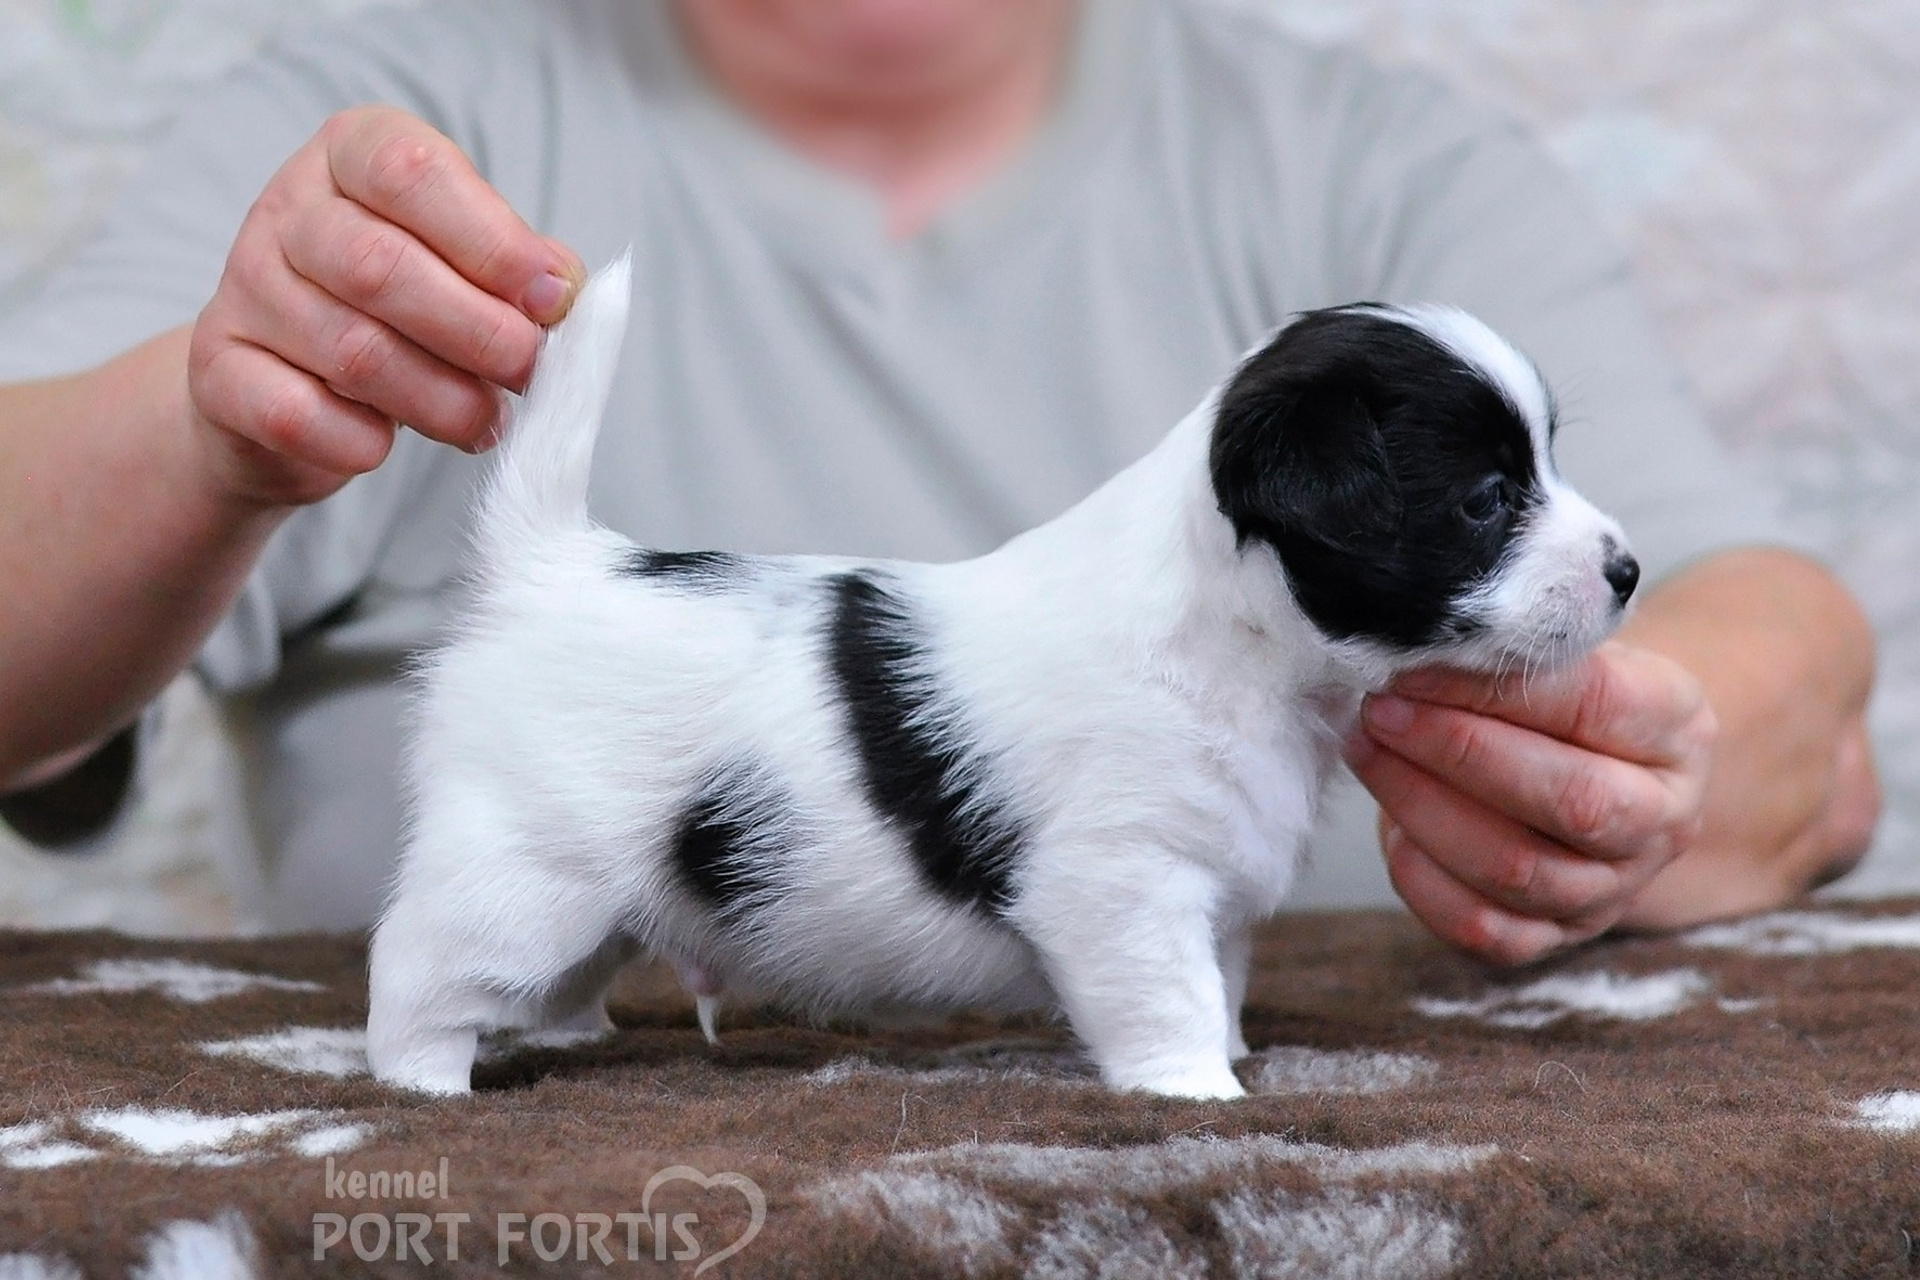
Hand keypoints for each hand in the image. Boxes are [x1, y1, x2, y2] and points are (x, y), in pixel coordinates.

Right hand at [186, 105, 585, 506]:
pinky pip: (297, 414)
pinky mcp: (218, 371)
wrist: (283, 386)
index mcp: (351, 155)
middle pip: (381, 268)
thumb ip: (515, 269)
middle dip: (478, 333)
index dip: (493, 242)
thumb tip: (563, 292)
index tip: (554, 299)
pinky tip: (388, 442)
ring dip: (441, 400)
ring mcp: (242, 289)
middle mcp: (286, 210)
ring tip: (484, 421)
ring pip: (352, 351)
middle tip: (526, 374)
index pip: (413, 174)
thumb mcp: (461, 267)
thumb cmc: (399, 312)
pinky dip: (361, 441)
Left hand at [1344, 641, 1718, 965]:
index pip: (1593, 704)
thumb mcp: (1560, 660)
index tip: (1413, 666)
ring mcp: (1613, 890)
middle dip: (1458, 751)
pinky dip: (1425, 881)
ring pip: (1518, 869)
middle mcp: (1662, 820)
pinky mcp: (1556, 937)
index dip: (1493, 686)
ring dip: (1424, 808)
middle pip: (1570, 799)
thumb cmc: (1558, 702)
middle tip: (1381, 711)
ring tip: (1369, 752)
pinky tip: (1392, 830)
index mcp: (1678, 730)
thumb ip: (1510, 655)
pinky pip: (1486, 930)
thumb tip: (1417, 652)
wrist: (1588, 771)